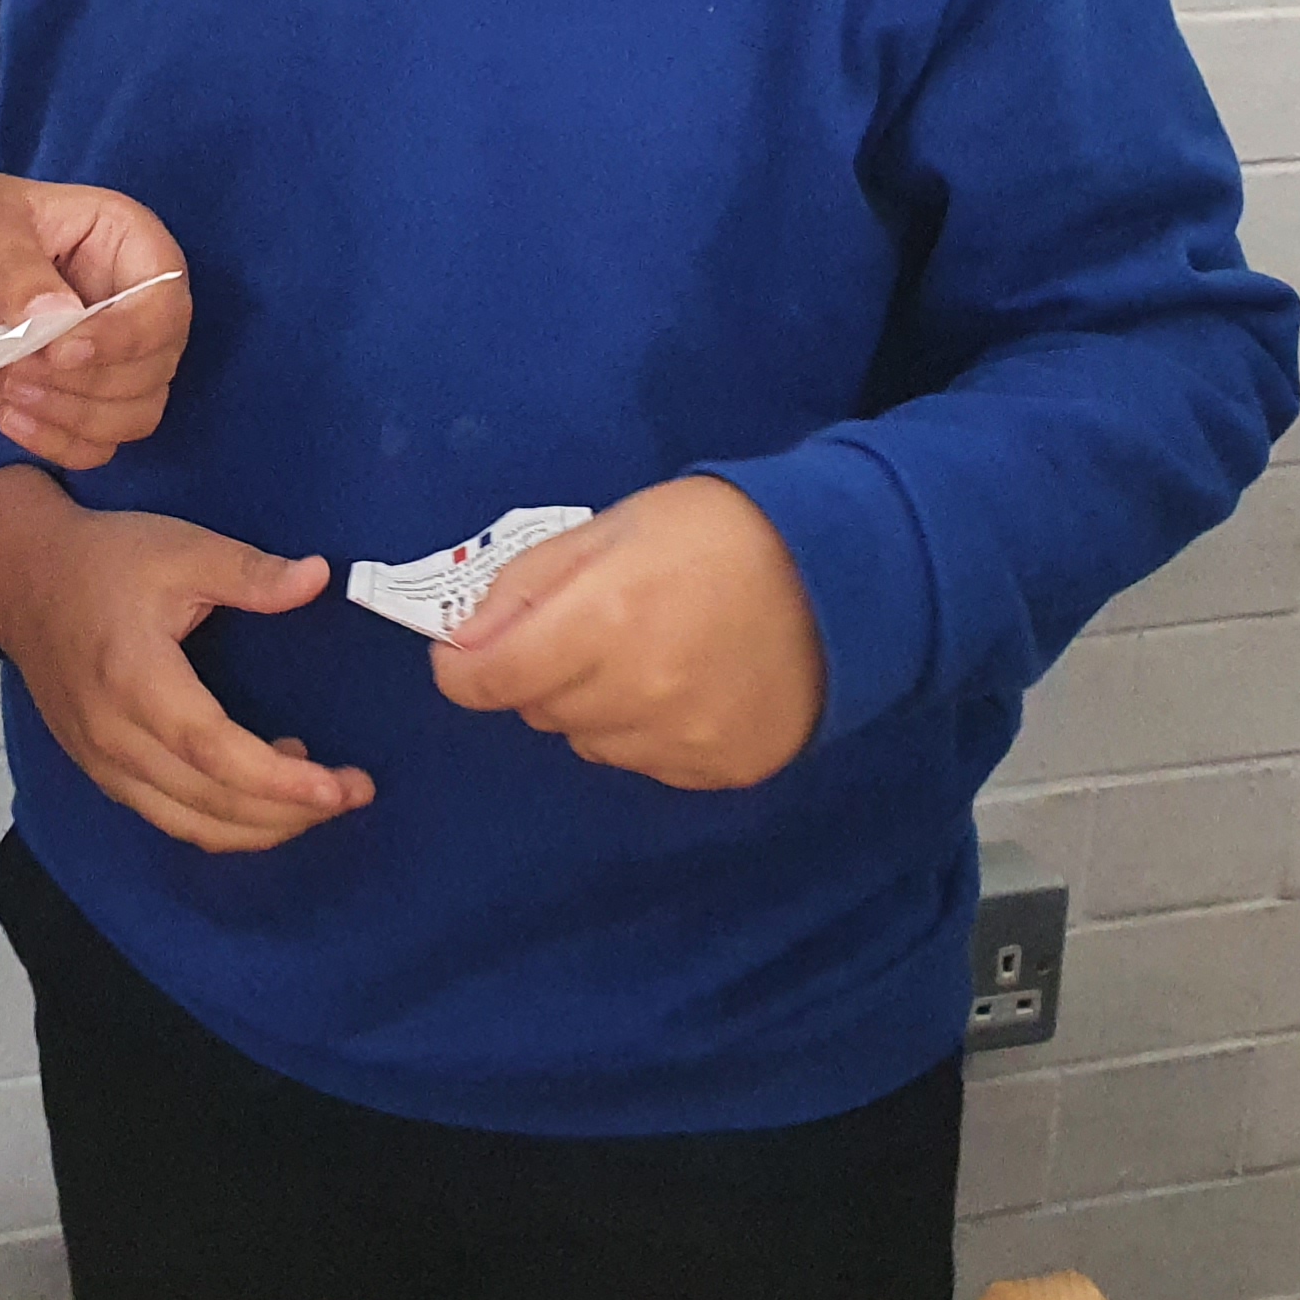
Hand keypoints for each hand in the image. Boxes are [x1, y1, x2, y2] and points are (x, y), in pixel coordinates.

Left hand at [0, 168, 188, 468]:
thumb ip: (12, 266)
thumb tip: (62, 318)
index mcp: (119, 237)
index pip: (166, 297)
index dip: (127, 335)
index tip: (60, 352)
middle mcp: (125, 298)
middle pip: (158, 363)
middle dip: (91, 382)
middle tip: (19, 370)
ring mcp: (100, 354)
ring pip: (137, 410)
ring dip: (77, 416)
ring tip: (10, 391)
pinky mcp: (67, 398)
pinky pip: (99, 442)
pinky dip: (60, 443)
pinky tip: (7, 417)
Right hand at [0, 469, 370, 853]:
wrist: (20, 576)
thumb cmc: (101, 560)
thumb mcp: (179, 548)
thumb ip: (249, 571)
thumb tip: (319, 578)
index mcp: (136, 679)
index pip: (217, 753)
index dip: (282, 782)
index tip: (341, 787)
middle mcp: (115, 736)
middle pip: (210, 804)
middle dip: (290, 812)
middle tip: (352, 791)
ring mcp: (102, 761)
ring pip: (190, 823)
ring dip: (259, 826)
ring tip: (316, 796)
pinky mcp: (100, 769)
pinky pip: (167, 816)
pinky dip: (221, 820)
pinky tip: (261, 792)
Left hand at [429, 478, 825, 789]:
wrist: (837, 570)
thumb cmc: (711, 532)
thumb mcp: (608, 528)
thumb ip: (526, 587)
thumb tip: (461, 644)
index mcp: (603, 622)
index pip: (490, 680)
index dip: (463, 669)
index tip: (466, 655)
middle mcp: (639, 695)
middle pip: (538, 711)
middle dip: (540, 672)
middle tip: (585, 629)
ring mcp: (685, 742)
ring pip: (588, 743)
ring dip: (593, 706)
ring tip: (642, 654)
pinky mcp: (723, 770)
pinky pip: (645, 763)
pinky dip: (644, 732)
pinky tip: (682, 687)